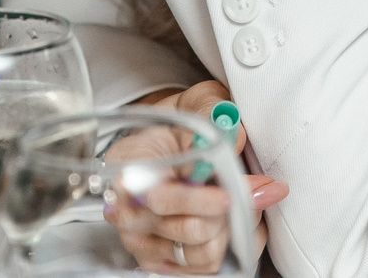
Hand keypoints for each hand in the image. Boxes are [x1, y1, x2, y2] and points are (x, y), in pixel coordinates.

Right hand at [113, 81, 287, 272]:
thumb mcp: (195, 106)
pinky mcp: (158, 260)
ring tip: (232, 205)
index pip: (160, 198)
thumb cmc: (179, 127)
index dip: (198, 199)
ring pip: (201, 252)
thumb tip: (236, 139)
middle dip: (223, 213)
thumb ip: (214, 118)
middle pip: (186, 230)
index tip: (229, 194)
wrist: (166, 144)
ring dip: (228, 230)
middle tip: (240, 193)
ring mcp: (141, 240)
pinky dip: (226, 247)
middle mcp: (127, 210)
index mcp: (128, 167)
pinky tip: (225, 223)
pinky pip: (204, 267)